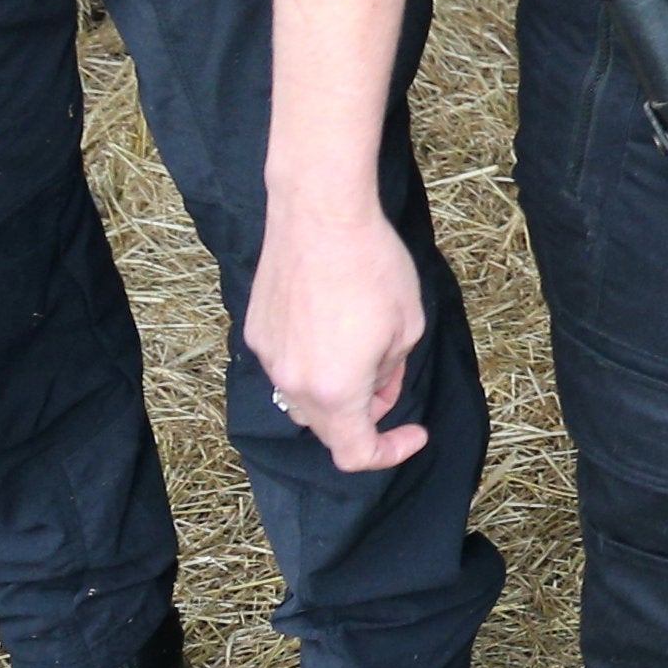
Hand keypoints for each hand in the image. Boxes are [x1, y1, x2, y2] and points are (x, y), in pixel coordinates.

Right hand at [244, 201, 432, 473]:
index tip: (412, 432)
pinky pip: (286, 364)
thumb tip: (376, 387)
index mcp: (335, 391)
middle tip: (390, 379)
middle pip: (327, 427)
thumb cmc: (372, 266)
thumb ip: (392, 371)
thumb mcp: (408, 326)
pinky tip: (330, 321)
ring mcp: (268, 357)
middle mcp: (292, 383)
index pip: (355, 453)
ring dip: (335, 389)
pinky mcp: (255, 331)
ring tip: (362, 346)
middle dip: (363, 415)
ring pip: (302, 397)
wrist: (319, 214)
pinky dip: (312, 360)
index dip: (389, 451)